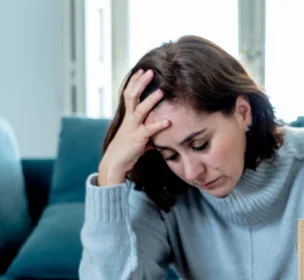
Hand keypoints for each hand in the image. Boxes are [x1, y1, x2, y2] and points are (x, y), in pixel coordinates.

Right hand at [98, 69, 169, 185]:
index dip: (135, 81)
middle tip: (150, 71)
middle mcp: (129, 119)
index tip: (142, 70)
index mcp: (128, 116)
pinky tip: (168, 121)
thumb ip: (149, 134)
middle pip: (132, 95)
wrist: (114, 164)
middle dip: (140, 83)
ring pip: (140, 109)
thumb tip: (159, 136)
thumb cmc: (126, 150)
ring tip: (161, 91)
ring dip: (151, 100)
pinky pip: (149, 130)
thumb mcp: (138, 138)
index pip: (130, 93)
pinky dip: (158, 125)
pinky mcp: (137, 138)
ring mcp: (132, 127)